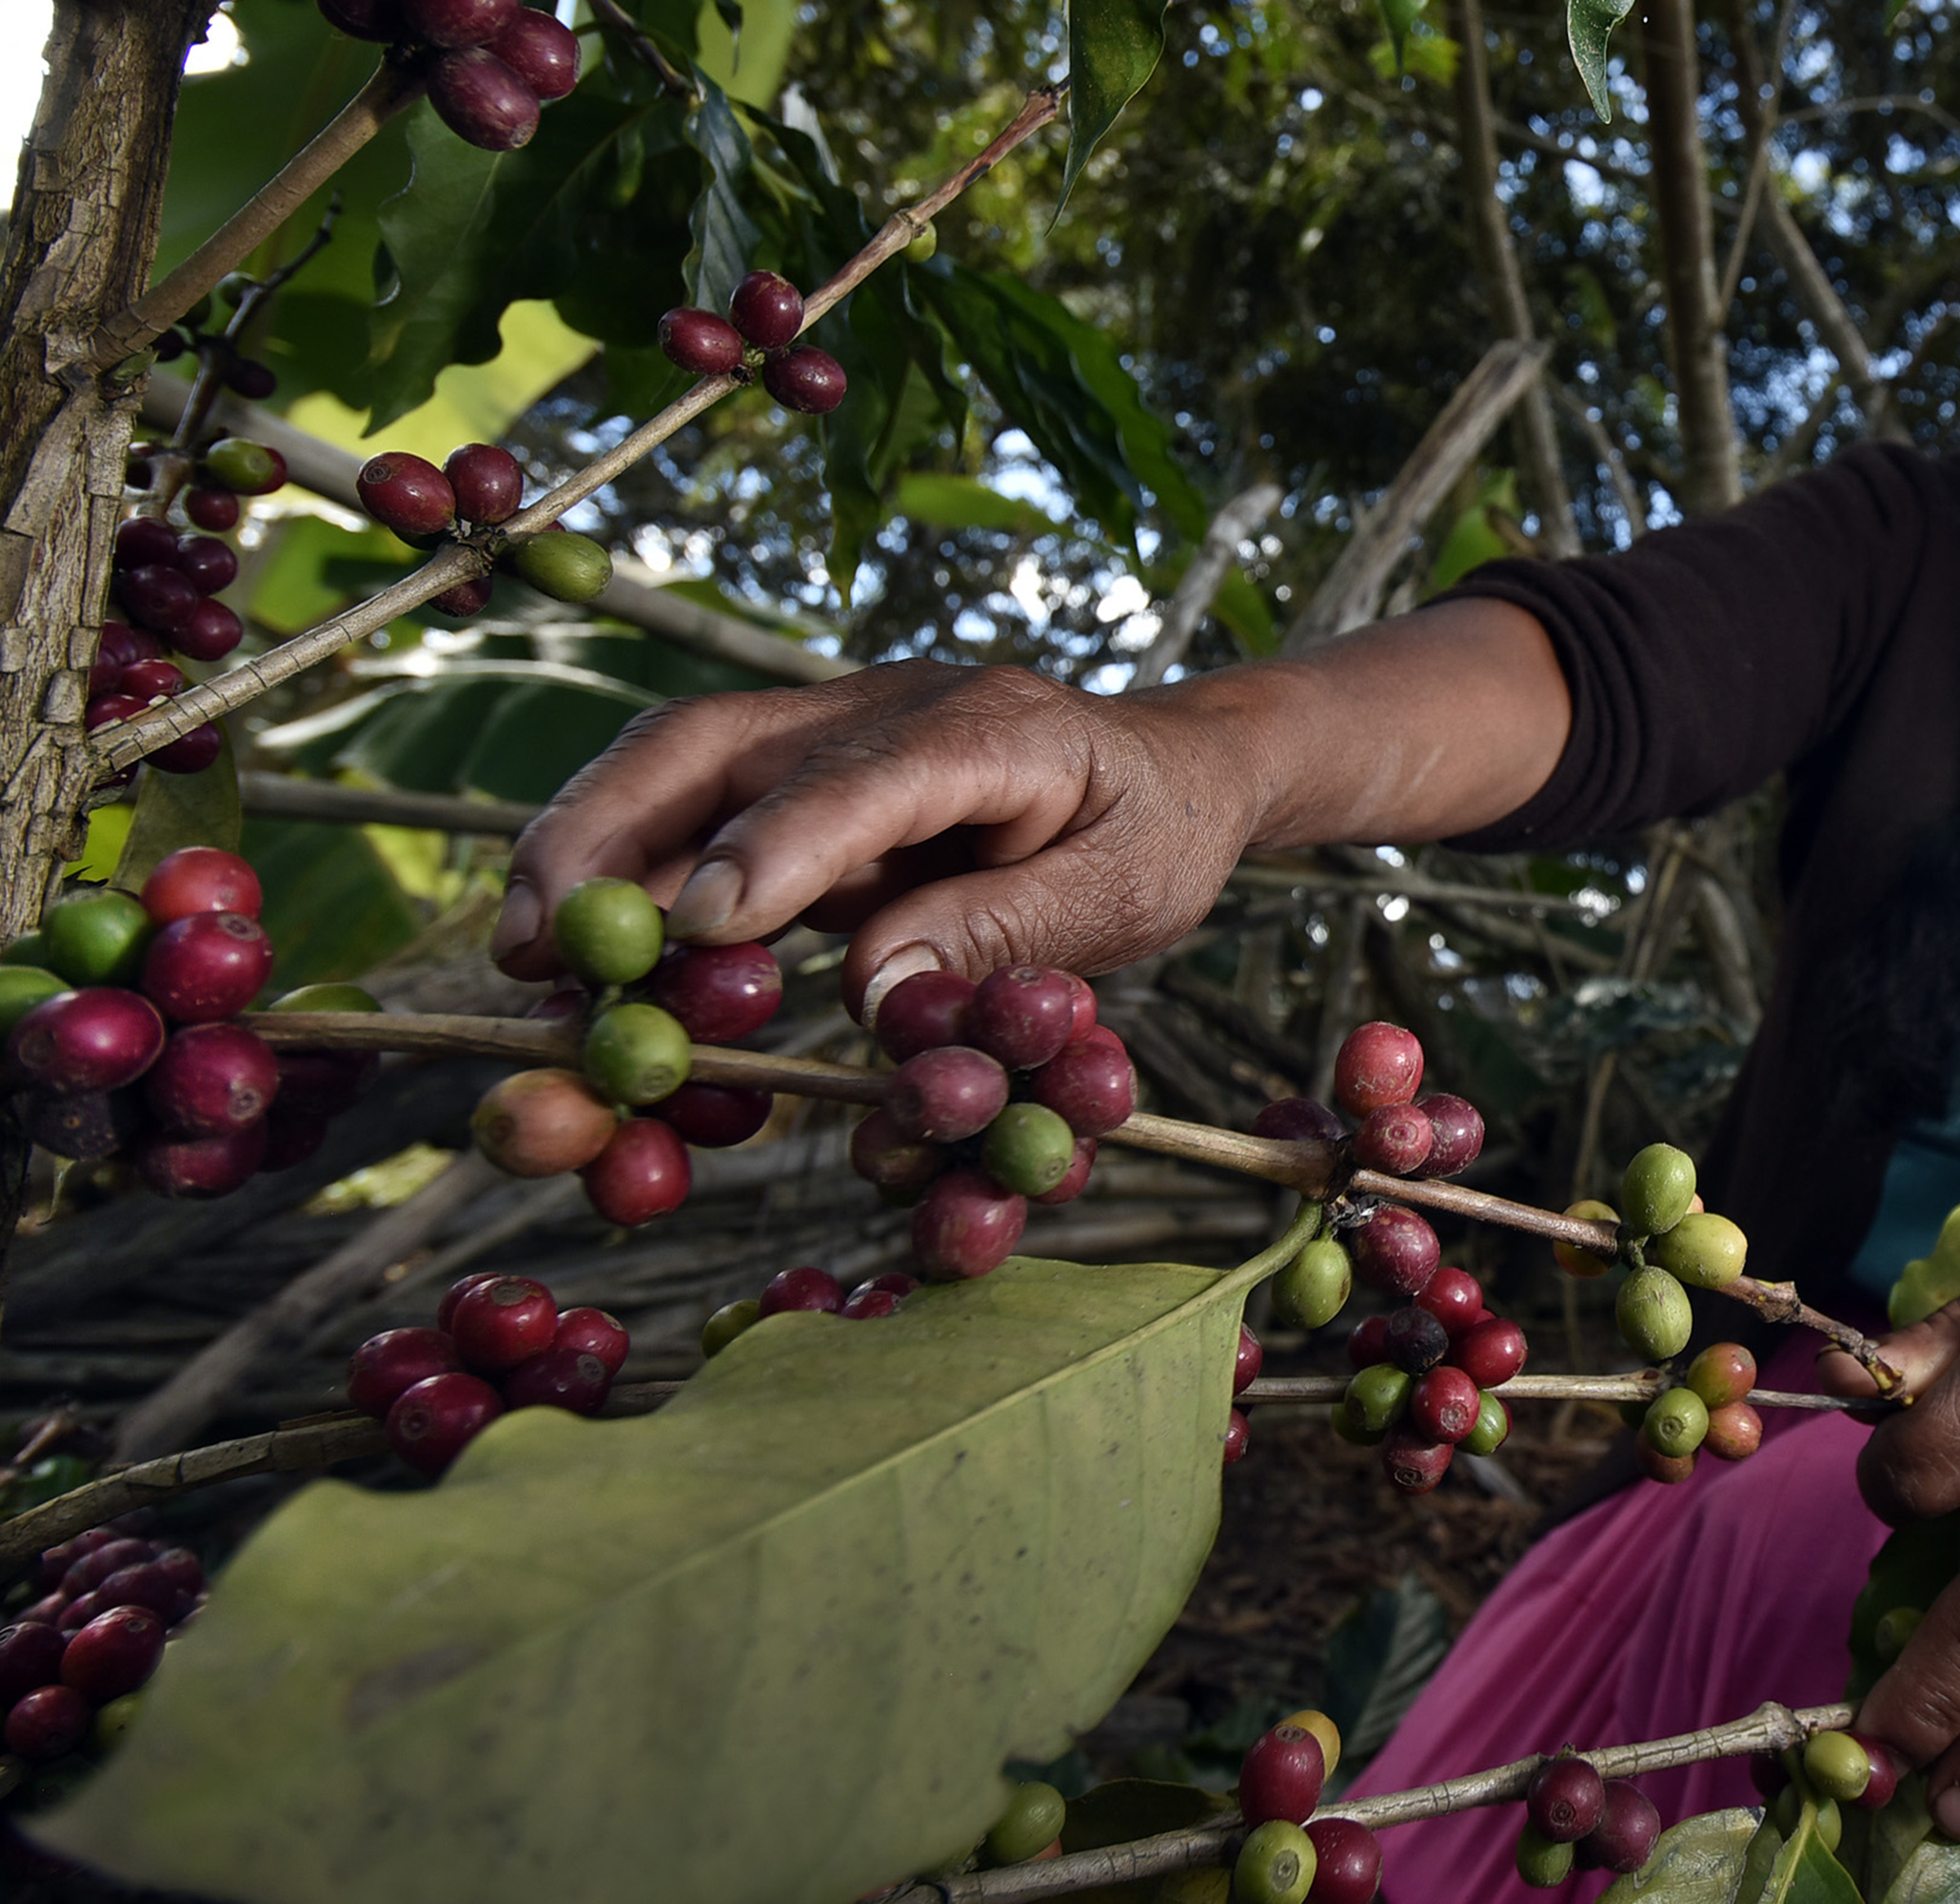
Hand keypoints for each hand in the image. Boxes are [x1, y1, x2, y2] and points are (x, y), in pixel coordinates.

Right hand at [490, 660, 1259, 1014]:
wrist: (1172, 768)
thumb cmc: (1153, 835)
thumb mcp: (1119, 899)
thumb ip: (1002, 936)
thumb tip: (873, 997)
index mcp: (993, 725)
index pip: (866, 776)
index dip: (778, 847)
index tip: (699, 927)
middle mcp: (887, 704)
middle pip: (719, 740)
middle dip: (611, 831)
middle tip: (537, 941)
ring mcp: (832, 727)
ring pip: (678, 763)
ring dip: (589, 849)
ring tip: (524, 953)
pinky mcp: (802, 773)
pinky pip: (693, 807)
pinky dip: (624, 870)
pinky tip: (575, 944)